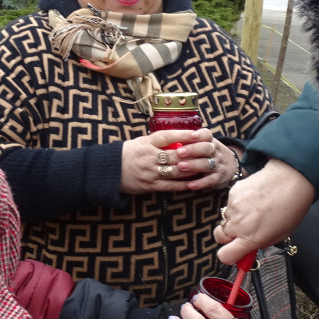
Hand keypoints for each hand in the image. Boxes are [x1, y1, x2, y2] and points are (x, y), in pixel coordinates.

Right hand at [120, 128, 237, 193]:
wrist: (111, 170)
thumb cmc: (129, 153)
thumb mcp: (141, 142)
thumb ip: (159, 140)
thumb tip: (180, 136)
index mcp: (147, 143)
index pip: (168, 137)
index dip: (184, 135)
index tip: (198, 133)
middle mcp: (149, 157)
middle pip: (176, 155)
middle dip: (193, 154)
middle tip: (207, 152)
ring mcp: (150, 172)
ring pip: (176, 171)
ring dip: (191, 169)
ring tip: (203, 166)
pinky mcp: (150, 185)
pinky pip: (170, 185)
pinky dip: (183, 184)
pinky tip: (193, 182)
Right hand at [215, 159, 314, 265]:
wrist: (290, 179)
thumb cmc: (290, 208)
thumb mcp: (279, 235)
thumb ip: (260, 243)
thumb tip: (247, 248)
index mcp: (251, 238)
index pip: (225, 256)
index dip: (229, 256)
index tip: (236, 252)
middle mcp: (238, 224)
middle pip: (219, 238)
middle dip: (228, 238)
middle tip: (244, 232)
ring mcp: (233, 208)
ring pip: (226, 219)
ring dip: (236, 219)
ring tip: (254, 210)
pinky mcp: (232, 193)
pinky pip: (231, 204)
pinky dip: (239, 205)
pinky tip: (254, 199)